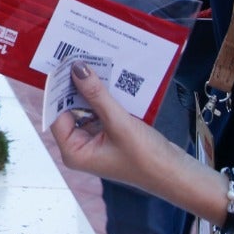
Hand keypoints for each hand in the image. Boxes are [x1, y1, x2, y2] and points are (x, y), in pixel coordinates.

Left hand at [49, 61, 223, 220]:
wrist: (176, 174)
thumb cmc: (147, 158)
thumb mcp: (119, 123)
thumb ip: (97, 95)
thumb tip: (77, 69)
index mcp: (74, 152)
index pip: (56, 115)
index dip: (59, 91)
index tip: (63, 66)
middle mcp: (80, 148)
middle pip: (70, 111)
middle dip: (76, 88)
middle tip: (79, 60)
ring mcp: (95, 142)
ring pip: (86, 109)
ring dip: (91, 91)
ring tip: (93, 64)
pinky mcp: (110, 136)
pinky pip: (101, 112)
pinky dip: (104, 98)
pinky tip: (109, 80)